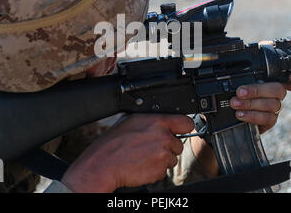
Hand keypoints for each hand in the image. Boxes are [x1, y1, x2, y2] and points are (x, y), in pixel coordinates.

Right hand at [61, 114, 193, 191]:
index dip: (183, 127)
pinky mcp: (160, 171)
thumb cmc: (113, 143)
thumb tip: (163, 120)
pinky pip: (164, 170)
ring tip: (143, 155)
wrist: (103, 165)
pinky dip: (155, 169)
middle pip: (178, 143)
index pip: (186, 122)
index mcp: (158, 122)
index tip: (180, 130)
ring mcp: (163, 155)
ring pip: (172, 158)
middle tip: (150, 147)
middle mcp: (164, 137)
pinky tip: (142, 164)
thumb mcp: (132, 120)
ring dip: (161, 158)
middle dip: (168, 146)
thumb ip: (152, 120)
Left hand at [191, 71, 290, 176]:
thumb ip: (239, 70)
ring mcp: (272, 108)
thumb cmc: (227, 93)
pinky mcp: (268, 122)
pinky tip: (240, 115)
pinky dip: (253, 116)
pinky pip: (268, 118)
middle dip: (258, 90)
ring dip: (251, 103)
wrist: (219, 116)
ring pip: (272, 104)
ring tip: (235, 104)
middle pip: (279, 89)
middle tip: (239, 92)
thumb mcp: (230, 80)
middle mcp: (274, 93)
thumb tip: (235, 57)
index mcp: (268, 78)